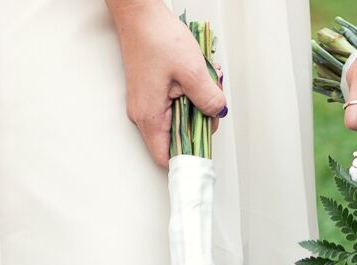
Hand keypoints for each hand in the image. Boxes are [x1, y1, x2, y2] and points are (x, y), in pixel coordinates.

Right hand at [106, 0, 225, 167]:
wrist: (139, 15)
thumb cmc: (157, 38)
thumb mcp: (192, 70)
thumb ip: (208, 98)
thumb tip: (217, 113)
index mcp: (150, 116)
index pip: (167, 157)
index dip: (188, 156)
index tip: (206, 146)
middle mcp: (143, 114)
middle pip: (175, 139)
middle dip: (198, 125)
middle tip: (211, 105)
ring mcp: (145, 103)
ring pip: (176, 121)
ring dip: (195, 107)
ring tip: (204, 85)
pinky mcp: (149, 92)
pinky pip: (172, 106)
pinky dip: (187, 97)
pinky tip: (195, 79)